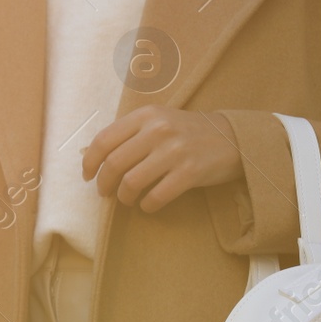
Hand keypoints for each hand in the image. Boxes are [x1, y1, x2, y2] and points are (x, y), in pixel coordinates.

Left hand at [82, 107, 241, 212]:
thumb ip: (131, 133)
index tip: (87, 176)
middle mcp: (158, 130)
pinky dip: (147, 206)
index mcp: (147, 116)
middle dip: (103, 184)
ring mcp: (174, 151)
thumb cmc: (189, 132)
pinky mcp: (190, 172)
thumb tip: (92, 155)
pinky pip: (156, 196)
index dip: (89, 162)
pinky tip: (148, 205)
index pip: (104, 140)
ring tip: (128, 199)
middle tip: (105, 193)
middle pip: (113, 164)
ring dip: (124, 197)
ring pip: (131, 182)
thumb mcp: (159, 121)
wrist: (233, 138)